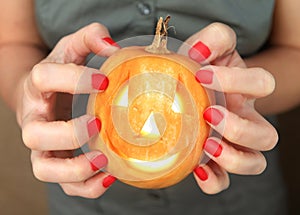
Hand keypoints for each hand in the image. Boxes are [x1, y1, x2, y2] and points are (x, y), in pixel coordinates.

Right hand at [19, 23, 118, 197]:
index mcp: (38, 86)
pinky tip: (108, 176)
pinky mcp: (56, 160)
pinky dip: (86, 186)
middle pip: (36, 134)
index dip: (73, 79)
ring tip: (104, 159)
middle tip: (98, 123)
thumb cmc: (60, 72)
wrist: (43, 94)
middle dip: (69, 133)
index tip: (104, 81)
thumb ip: (90, 37)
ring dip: (74, 170)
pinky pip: (64, 184)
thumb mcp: (71, 48)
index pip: (44, 78)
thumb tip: (113, 47)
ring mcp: (43, 145)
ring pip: (44, 169)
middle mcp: (35, 119)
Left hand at [181, 23, 277, 193]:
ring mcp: (234, 143)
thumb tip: (201, 50)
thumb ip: (212, 39)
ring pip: (255, 162)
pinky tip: (197, 168)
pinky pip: (224, 181)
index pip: (263, 84)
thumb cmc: (202, 68)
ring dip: (233, 158)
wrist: (193, 86)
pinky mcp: (215, 160)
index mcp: (248, 90)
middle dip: (239, 128)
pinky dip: (214, 180)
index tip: (202, 75)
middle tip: (209, 114)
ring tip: (208, 145)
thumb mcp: (209, 48)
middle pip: (267, 135)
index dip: (237, 81)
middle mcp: (247, 119)